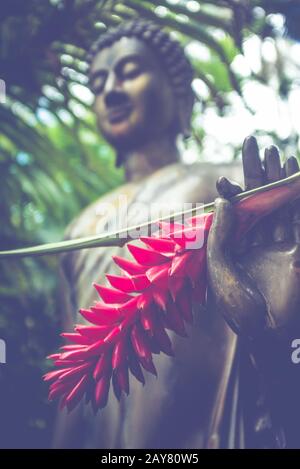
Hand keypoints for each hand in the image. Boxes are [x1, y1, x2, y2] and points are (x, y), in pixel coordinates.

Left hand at [207, 136, 299, 340]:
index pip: (235, 211)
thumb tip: (223, 199)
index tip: (227, 172)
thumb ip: (221, 233)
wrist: (266, 333)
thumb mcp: (219, 266)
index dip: (233, 190)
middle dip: (260, 174)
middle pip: (259, 201)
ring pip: (281, 206)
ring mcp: (281, 246)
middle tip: (257, 144)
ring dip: (280, 180)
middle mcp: (257, 243)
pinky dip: (298, 199)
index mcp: (235, 247)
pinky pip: (299, 220)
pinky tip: (297, 178)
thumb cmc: (237, 305)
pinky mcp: (297, 251)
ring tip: (278, 152)